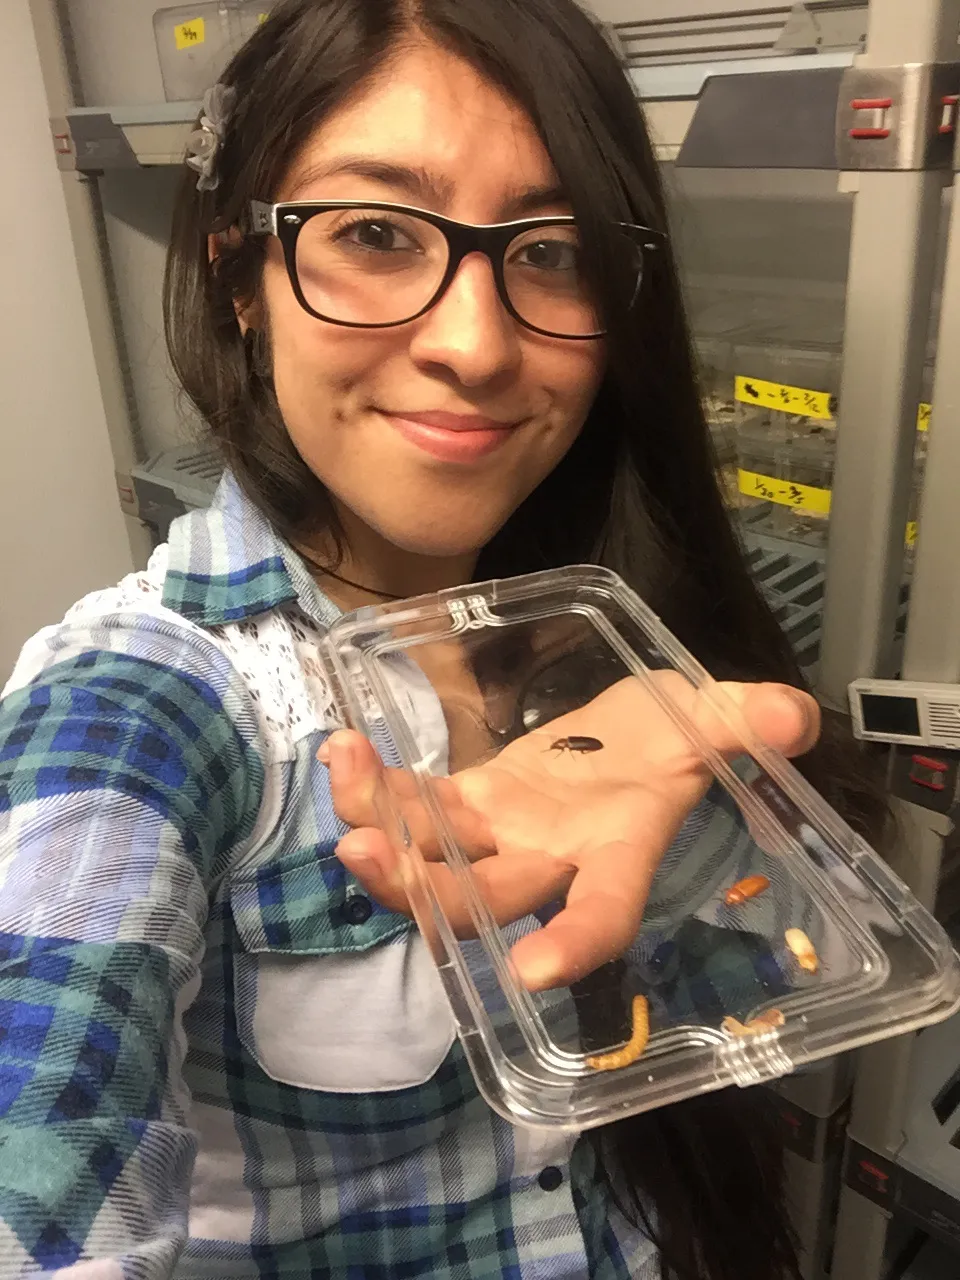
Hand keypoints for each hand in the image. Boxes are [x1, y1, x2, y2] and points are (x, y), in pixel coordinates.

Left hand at [317, 676, 818, 991]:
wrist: (632, 736)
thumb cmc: (677, 734)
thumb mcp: (716, 717)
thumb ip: (747, 717)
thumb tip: (790, 716)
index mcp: (620, 852)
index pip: (604, 910)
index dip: (575, 942)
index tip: (533, 969)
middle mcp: (552, 863)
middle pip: (486, 903)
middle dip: (426, 892)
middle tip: (364, 852)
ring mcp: (503, 837)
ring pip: (434, 865)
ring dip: (380, 837)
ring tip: (341, 777)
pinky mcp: (470, 804)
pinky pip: (417, 809)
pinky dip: (379, 790)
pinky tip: (344, 752)